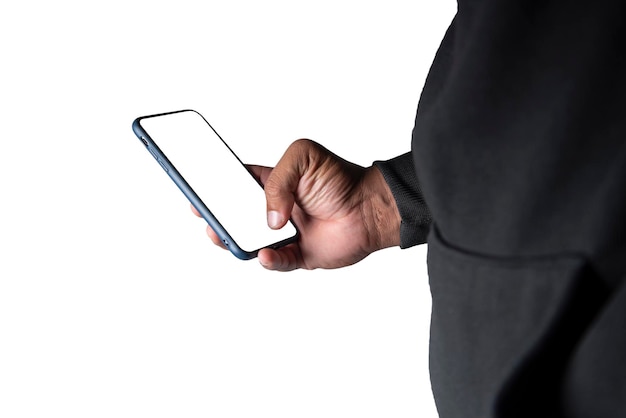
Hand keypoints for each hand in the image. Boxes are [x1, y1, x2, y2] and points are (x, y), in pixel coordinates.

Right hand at [193, 139, 400, 270]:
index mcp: (272, 183)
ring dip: (235, 240)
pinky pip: (277, 262)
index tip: (197, 189)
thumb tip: (269, 218)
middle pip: (237, 216)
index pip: (236, 185)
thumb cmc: (341, 178)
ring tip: (224, 236)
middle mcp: (275, 210)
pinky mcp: (300, 255)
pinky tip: (263, 253)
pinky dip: (268, 261)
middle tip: (205, 215)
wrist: (370, 207)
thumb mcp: (304, 157)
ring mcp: (285, 234)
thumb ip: (278, 180)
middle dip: (218, 217)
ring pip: (251, 242)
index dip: (216, 188)